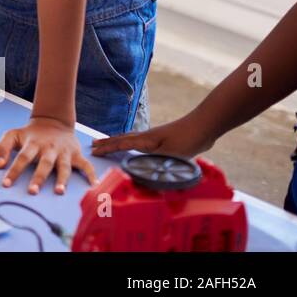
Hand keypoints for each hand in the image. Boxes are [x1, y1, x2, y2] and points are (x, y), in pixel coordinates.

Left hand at [0, 116, 97, 194]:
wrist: (53, 121)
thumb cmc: (30, 134)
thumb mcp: (13, 135)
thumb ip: (2, 147)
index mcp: (32, 143)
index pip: (22, 157)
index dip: (14, 170)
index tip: (6, 184)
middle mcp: (49, 148)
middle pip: (44, 163)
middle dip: (38, 177)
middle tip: (32, 191)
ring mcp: (64, 152)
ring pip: (64, 166)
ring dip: (62, 179)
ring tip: (59, 191)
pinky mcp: (76, 154)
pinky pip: (86, 165)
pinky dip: (91, 174)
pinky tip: (93, 185)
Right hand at [91, 113, 215, 160]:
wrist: (204, 125)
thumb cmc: (188, 138)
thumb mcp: (171, 155)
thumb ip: (155, 163)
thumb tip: (141, 171)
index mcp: (146, 140)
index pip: (121, 144)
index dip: (107, 148)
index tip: (93, 151)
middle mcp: (147, 136)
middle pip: (122, 139)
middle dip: (107, 142)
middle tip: (93, 144)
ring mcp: (154, 136)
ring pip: (129, 138)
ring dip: (116, 141)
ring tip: (106, 142)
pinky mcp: (162, 138)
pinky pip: (138, 140)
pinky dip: (128, 141)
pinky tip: (134, 144)